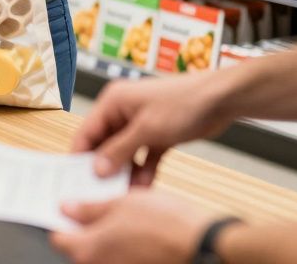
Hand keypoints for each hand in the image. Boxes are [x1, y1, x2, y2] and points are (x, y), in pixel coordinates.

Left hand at [50, 189, 218, 263]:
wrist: (202, 245)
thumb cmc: (166, 223)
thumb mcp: (122, 203)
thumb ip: (89, 209)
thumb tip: (66, 209)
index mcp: (88, 249)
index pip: (58, 237)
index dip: (63, 220)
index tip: (71, 207)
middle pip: (78, 248)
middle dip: (85, 228)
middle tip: (99, 207)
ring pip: (100, 253)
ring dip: (105, 238)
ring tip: (123, 218)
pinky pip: (118, 258)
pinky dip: (121, 247)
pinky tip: (136, 232)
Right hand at [72, 73, 231, 185]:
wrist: (221, 100)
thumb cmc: (182, 103)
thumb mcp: (146, 129)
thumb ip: (119, 150)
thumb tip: (96, 169)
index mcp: (113, 102)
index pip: (87, 132)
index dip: (80, 155)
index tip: (76, 180)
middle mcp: (123, 112)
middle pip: (104, 145)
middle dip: (104, 168)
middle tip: (100, 192)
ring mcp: (141, 125)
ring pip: (124, 154)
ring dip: (125, 173)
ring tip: (122, 195)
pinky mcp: (157, 135)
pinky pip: (144, 157)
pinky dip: (143, 171)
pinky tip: (144, 188)